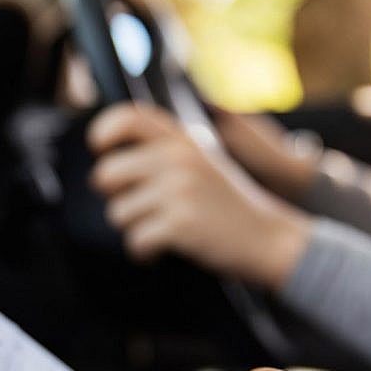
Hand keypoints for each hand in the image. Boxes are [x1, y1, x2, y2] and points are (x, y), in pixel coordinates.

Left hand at [87, 103, 310, 288]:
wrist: (269, 238)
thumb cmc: (228, 205)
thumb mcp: (201, 162)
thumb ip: (163, 152)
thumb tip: (109, 161)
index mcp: (182, 140)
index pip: (127, 117)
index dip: (102, 133)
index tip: (102, 152)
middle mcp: (178, 159)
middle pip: (106, 174)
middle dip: (116, 198)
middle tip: (139, 210)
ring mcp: (179, 190)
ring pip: (117, 213)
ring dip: (134, 229)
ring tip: (162, 229)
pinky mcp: (179, 223)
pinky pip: (135, 241)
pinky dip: (144, 253)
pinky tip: (162, 249)